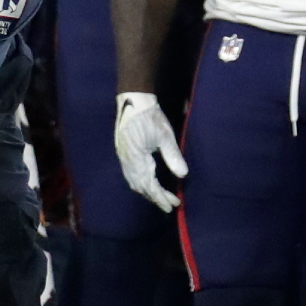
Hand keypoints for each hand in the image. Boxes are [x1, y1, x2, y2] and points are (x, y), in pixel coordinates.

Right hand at [114, 91, 185, 211]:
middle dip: (155, 197)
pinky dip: (139, 182)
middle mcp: (127, 159)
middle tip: (170, 204)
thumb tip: (183, 175)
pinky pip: (129, 174)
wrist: (133, 100)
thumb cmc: (150, 116)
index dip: (161, 197)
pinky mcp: (123, 151)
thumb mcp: (165, 135)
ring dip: (146, 191)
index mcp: (136, 157)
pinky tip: (147, 182)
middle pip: (139, 185)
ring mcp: (122, 155)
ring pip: (133, 181)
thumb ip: (172, 156)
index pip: (149, 184)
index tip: (172, 205)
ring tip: (160, 197)